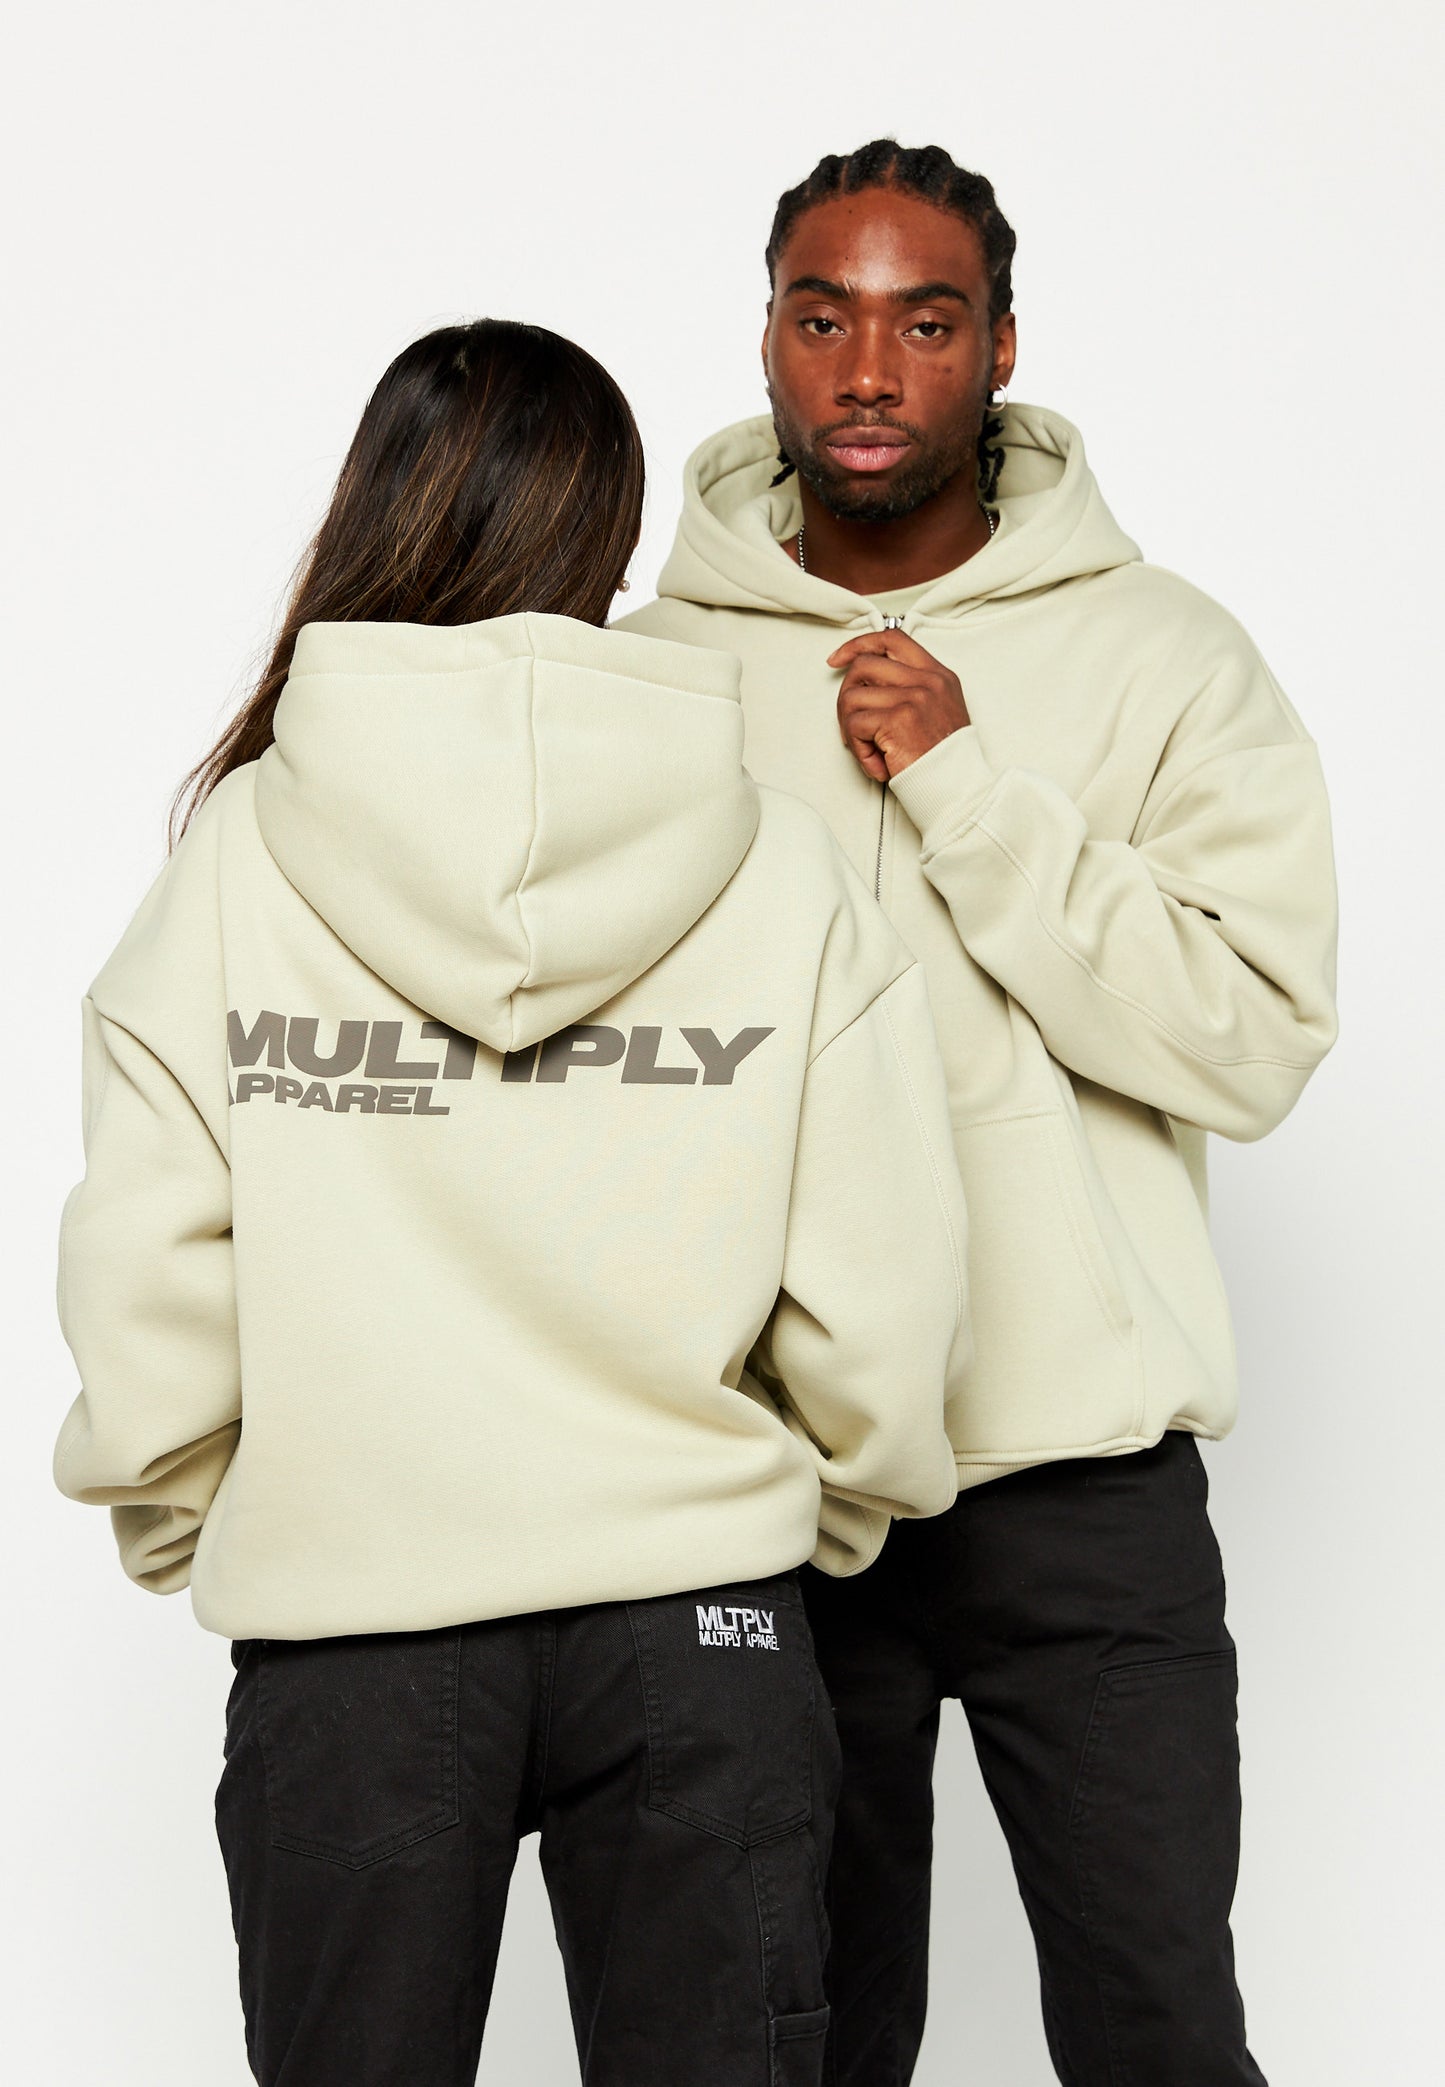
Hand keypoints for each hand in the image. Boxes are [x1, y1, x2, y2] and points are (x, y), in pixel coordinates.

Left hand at [827, 629, 970, 780]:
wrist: (959, 788)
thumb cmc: (946, 760)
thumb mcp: (939, 711)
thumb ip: (912, 690)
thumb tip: (868, 683)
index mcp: (938, 675)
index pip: (892, 639)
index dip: (859, 645)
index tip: (838, 659)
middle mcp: (927, 681)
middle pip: (864, 665)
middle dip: (846, 694)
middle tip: (851, 722)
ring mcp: (913, 697)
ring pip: (853, 696)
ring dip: (850, 728)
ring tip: (869, 749)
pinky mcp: (897, 719)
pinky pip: (855, 724)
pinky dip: (859, 749)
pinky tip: (876, 762)